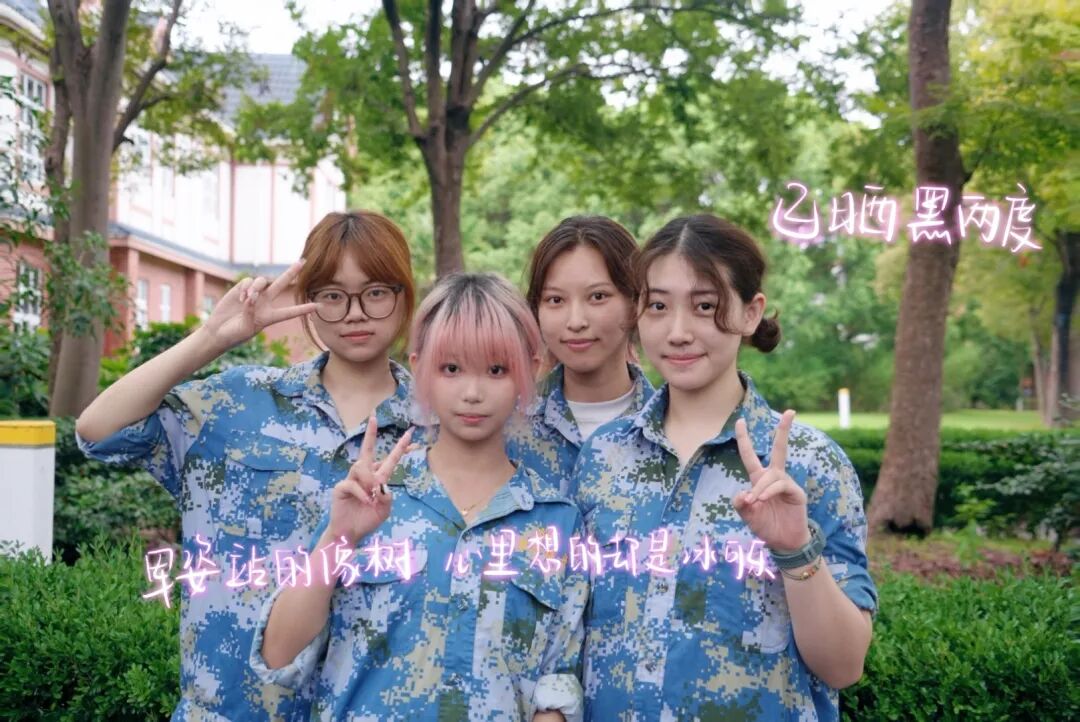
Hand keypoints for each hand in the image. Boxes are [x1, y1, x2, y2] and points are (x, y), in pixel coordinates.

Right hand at [201, 259, 318, 349]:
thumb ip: (250, 313)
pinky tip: (241, 297)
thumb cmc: (234, 335)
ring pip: (262, 282)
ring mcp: (254, 295)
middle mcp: (265, 303)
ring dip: (256, 287)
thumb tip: (252, 298)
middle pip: (281, 285)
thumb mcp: (245, 328)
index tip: (318, 306)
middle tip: (303, 262)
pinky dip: (246, 287)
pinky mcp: (241, 289)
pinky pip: (248, 281)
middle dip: (291, 272)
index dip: (303, 309)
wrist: (218, 331)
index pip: (290, 312)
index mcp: (270, 317)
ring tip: (248, 298)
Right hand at [327, 415, 413, 544]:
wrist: (351, 533)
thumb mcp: (385, 508)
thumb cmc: (368, 519)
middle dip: (370, 433)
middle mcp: (365, 475)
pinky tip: (366, 501)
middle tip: (373, 417)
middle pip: (368, 450)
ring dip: (369, 480)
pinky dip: (362, 493)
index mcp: (378, 479)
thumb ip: (387, 495)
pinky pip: (352, 483)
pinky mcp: (341, 487)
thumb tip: (379, 484)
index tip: (411, 435)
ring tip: (372, 496)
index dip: (401, 448)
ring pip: (361, 466)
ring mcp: (351, 480)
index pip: (390, 460)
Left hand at [732, 410, 809, 551]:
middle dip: (784, 430)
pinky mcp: (796, 493)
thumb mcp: (747, 515)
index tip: (739, 421)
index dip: (744, 439)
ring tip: (755, 502)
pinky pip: (780, 485)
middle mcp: (774, 477)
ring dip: (761, 488)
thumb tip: (742, 493)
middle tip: (790, 411)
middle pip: (779, 449)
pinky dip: (769, 491)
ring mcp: (787, 484)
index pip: (750, 456)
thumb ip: (741, 504)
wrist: (783, 543)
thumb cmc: (766, 526)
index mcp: (759, 480)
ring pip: (771, 475)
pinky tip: (762, 500)